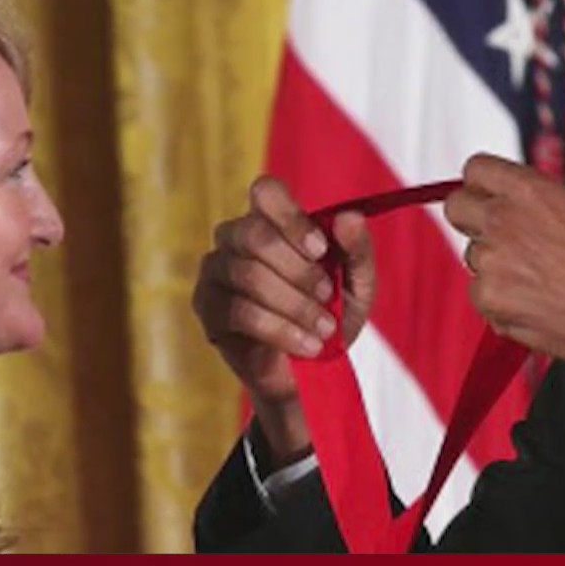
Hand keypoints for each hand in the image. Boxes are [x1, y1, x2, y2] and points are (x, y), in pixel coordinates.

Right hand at [192, 176, 374, 460]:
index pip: (265, 192)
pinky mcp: (207, 308)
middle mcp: (235, 237)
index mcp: (270, 220)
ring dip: (295, 304)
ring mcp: (215, 270)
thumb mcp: (357, 285)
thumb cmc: (330, 317)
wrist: (310, 373)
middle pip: (255, 233)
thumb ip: (357, 250)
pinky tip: (306, 346)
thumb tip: (350, 216)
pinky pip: (239, 311)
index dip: (292, 218)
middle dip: (299, 270)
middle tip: (328, 298)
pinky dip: (280, 329)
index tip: (321, 249)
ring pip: (248, 274)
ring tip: (324, 330)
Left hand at [442, 154, 564, 412]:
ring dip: (496, 269)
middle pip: (457, 207)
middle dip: (473, 221)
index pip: (475, 170)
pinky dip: (501, 303)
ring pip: (473, 257)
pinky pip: (481, 295)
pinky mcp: (487, 297)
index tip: (488, 199)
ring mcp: (491, 258)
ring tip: (541, 285)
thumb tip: (509, 208)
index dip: (481, 187)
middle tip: (500, 241)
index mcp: (531, 190)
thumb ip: (536, 206)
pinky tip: (537, 308)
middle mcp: (504, 218)